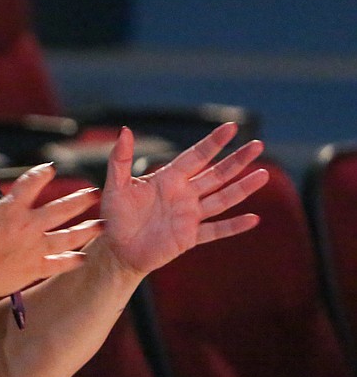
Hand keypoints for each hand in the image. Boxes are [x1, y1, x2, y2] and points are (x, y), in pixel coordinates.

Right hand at [0, 163, 102, 302]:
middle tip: (95, 193)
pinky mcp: (34, 269)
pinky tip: (82, 258)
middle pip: (62, 208)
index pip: (32, 183)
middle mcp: (27, 227)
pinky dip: (72, 261)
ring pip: (69, 237)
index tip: (51, 169)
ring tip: (102, 226)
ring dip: (88, 230)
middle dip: (81, 199)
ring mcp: (33, 249)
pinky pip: (59, 264)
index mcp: (10, 209)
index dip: (43, 173)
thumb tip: (9, 205)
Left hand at [100, 122, 268, 275]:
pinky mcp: (189, 238)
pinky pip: (216, 231)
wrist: (116, 249)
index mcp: (168, 179)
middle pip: (216, 174)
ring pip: (222, 199)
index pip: (195, 156)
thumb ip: (120, 160)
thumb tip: (125, 130)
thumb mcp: (115, 186)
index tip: (232, 127)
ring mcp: (189, 216)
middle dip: (236, 161)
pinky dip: (233, 226)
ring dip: (242, 188)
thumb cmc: (114, 216)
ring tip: (264, 175)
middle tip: (257, 145)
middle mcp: (183, 195)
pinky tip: (253, 219)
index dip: (213, 143)